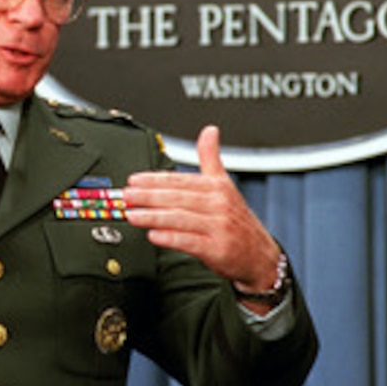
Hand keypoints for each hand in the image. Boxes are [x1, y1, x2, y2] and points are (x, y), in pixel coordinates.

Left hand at [125, 125, 280, 291]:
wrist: (259, 255)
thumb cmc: (236, 220)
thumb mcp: (225, 185)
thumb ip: (211, 158)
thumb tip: (209, 131)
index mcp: (217, 187)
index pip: (181, 180)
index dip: (155, 180)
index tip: (134, 180)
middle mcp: (218, 205)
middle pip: (177, 198)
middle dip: (148, 196)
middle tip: (127, 196)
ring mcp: (218, 228)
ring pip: (180, 219)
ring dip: (153, 216)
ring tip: (132, 215)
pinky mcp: (217, 249)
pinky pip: (189, 241)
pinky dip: (170, 238)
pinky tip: (153, 235)